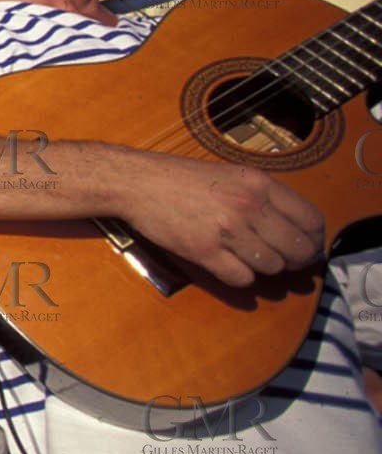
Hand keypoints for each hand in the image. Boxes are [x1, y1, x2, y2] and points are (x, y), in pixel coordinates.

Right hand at [116, 155, 323, 288]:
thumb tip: (296, 230)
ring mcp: (227, 229)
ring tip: (245, 257)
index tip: (305, 247)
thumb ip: (264, 197)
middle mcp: (249, 206)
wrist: (138, 182)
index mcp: (259, 183)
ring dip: (263, 268)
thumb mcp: (232, 175)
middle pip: (298, 250)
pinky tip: (226, 263)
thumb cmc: (183, 179)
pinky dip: (239, 277)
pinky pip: (242, 278)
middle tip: (281, 260)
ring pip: (272, 267)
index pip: (312, 221)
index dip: (314, 240)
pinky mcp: (205, 251)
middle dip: (294, 261)